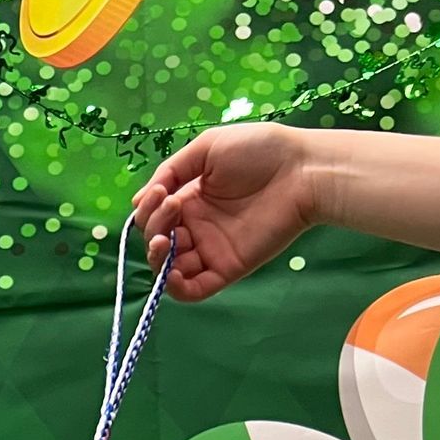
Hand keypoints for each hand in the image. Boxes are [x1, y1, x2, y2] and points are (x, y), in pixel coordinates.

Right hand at [133, 124, 322, 302]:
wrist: (300, 170)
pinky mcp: (226, 269)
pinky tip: (171, 273)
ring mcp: (210, 250)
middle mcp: (197, 227)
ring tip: (167, 240)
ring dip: (158, 258)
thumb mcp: (206, 148)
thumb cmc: (258, 150)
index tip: (161, 193)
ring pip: (169, 268)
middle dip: (153, 228)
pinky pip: (193, 291)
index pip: (155, 217)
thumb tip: (138, 201)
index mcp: (191, 199)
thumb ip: (170, 171)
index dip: (149, 211)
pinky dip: (175, 288)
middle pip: (157, 242)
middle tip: (173, 207)